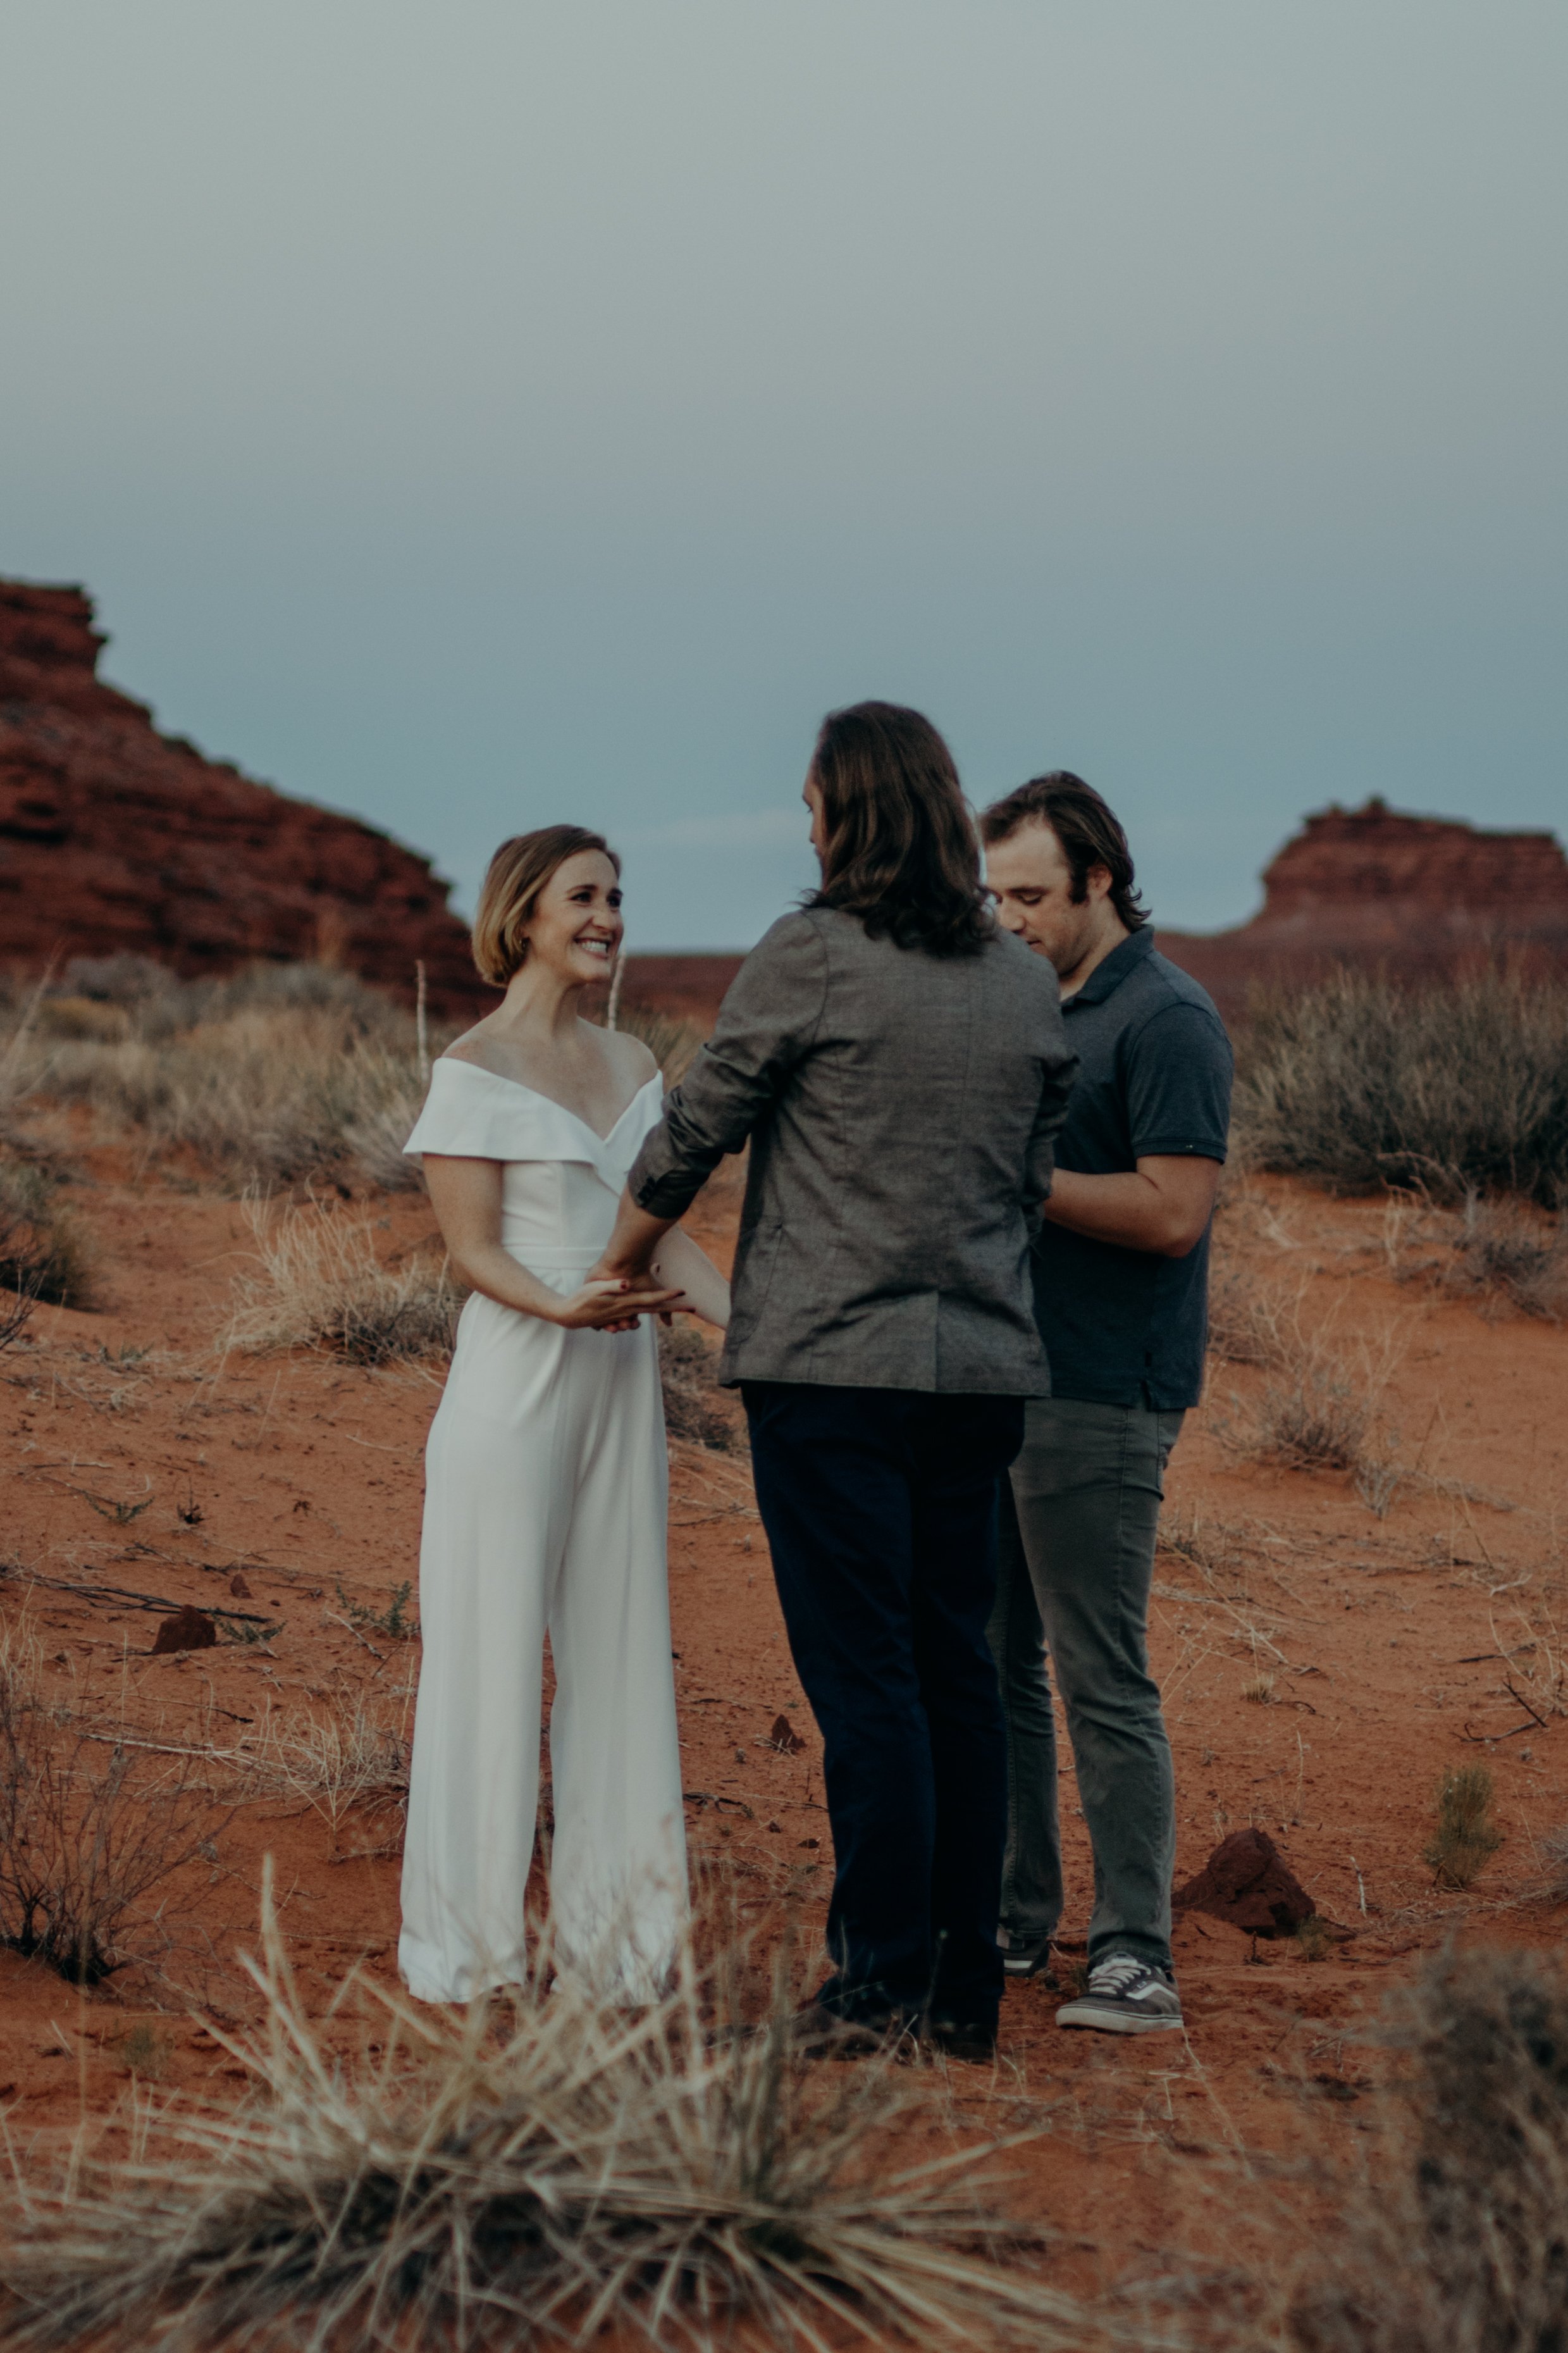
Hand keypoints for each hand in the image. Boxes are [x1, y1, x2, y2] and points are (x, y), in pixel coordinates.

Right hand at [549, 1278, 684, 1332]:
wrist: (570, 1315)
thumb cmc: (582, 1299)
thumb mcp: (596, 1288)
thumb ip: (612, 1286)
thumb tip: (627, 1283)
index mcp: (626, 1303)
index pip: (652, 1299)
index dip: (668, 1296)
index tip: (683, 1292)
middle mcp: (628, 1310)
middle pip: (656, 1309)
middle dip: (675, 1308)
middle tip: (694, 1307)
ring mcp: (625, 1314)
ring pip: (648, 1313)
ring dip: (663, 1310)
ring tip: (678, 1304)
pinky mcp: (620, 1315)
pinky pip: (638, 1315)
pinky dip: (648, 1310)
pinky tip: (653, 1303)